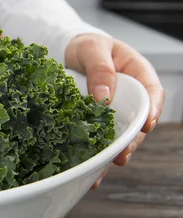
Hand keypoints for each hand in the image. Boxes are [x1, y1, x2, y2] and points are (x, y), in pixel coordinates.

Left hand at [65, 34, 164, 187]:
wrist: (65, 51)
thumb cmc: (85, 46)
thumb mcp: (92, 50)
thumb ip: (100, 70)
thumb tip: (104, 98)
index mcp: (137, 74)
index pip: (153, 94)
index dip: (152, 112)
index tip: (146, 126)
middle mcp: (130, 97)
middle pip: (137, 122)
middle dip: (131, 141)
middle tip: (121, 155)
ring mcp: (115, 112)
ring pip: (119, 135)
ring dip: (112, 154)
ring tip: (103, 169)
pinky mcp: (97, 122)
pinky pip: (99, 139)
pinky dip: (95, 155)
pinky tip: (89, 172)